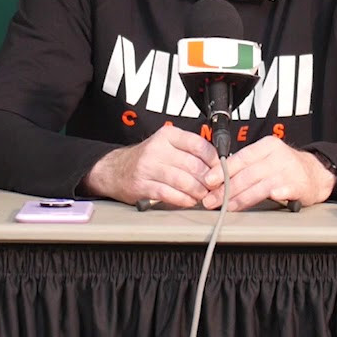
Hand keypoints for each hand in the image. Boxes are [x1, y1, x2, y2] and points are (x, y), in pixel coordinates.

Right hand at [81, 124, 219, 207]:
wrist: (115, 170)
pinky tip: (189, 201)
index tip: (221, 170)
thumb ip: (189, 152)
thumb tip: (218, 164)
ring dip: (198, 192)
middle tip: (215, 188)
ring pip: (183, 180)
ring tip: (203, 196)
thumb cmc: (147, 159)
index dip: (215, 160)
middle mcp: (157, 148)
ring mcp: (148, 166)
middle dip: (209, 180)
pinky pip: (169, 194)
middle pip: (193, 165)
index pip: (199, 144)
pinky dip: (183, 200)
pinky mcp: (142, 185)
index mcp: (167, 135)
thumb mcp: (167, 146)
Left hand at [201, 136, 336, 210]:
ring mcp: (289, 171)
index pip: (241, 157)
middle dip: (226, 189)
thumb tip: (215, 178)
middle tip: (211, 200)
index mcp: (267, 146)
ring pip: (260, 185)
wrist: (316, 174)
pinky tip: (271, 197)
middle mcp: (278, 156)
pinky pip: (284, 189)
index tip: (208, 180)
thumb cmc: (285, 167)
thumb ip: (245, 166)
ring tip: (227, 207)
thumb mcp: (265, 159)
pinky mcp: (299, 185)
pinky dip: (277, 193)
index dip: (223, 170)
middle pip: (248, 174)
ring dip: (241, 198)